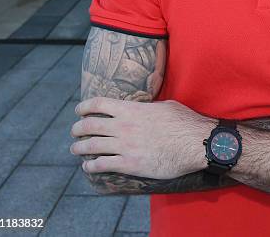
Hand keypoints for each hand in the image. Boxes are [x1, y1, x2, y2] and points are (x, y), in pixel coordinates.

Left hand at [70, 97, 215, 178]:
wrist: (194, 143)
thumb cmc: (184, 122)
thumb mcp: (165, 106)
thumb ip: (148, 107)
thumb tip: (144, 107)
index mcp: (132, 109)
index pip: (99, 104)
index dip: (85, 107)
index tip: (79, 110)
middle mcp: (124, 126)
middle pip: (90, 125)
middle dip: (78, 128)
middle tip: (75, 131)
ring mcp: (125, 146)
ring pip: (91, 146)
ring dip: (79, 147)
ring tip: (76, 148)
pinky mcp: (129, 164)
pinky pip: (102, 165)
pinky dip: (91, 166)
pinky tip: (88, 166)